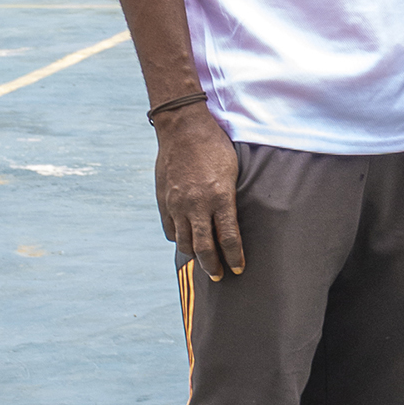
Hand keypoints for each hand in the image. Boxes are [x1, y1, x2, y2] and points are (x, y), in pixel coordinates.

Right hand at [154, 104, 243, 281]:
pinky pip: (170, 228)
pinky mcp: (164, 200)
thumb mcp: (232, 171)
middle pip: (204, 247)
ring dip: (194, 255)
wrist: (183, 128)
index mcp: (220, 197)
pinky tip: (185, 241)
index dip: (234, 257)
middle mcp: (197, 204)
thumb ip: (230, 198)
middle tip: (220, 276)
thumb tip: (233, 221)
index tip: (239, 268)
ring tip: (203, 262)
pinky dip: (178, 239)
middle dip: (214, 266)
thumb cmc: (215, 146)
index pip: (228, 238)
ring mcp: (177, 203)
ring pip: (184, 242)